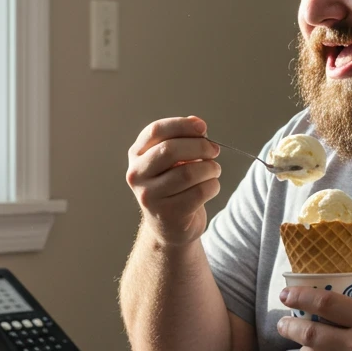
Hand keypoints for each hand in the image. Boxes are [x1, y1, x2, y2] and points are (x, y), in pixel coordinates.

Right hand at [126, 116, 221, 246]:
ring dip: (210, 168)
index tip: (202, 127)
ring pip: (188, 173)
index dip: (182, 125)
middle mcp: (137, 175)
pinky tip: (211, 187)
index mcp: (136, 155)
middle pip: (170, 150)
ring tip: (214, 171)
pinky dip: (213, 186)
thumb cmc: (174, 187)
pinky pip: (199, 192)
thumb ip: (183, 139)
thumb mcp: (173, 160)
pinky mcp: (168, 214)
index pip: (156, 131)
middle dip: (200, 146)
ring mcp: (150, 196)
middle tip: (215, 151)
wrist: (170, 226)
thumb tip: (197, 123)